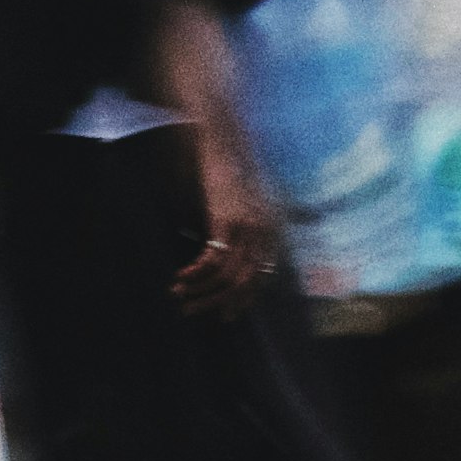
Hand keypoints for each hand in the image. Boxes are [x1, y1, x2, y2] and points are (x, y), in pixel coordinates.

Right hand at [171, 122, 281, 318]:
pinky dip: (193, 274)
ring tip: (178, 296)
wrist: (226, 146)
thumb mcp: (258, 201)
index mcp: (273, 235)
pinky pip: (210, 260)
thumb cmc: (239, 172)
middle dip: (215, 303)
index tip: (224, 315)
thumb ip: (270, 222)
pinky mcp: (225, 222)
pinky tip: (178, 278)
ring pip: (224, 277)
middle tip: (193, 312)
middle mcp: (264, 236)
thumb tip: (282, 233)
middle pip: (242, 284)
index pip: (260, 281)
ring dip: (199, 292)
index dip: (242, 301)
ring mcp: (245, 229)